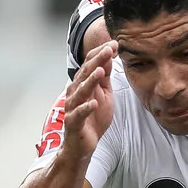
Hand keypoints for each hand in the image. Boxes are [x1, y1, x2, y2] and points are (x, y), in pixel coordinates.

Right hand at [62, 41, 115, 158]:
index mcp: (83, 84)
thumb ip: (105, 78)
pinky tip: (94, 104)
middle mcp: (75, 92)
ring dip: (90, 81)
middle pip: (86, 73)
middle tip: (110, 49)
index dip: (102, 54)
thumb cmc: (93, 118)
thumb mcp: (103, 94)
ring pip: (80, 91)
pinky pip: (79, 115)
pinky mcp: (73, 122)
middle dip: (98, 60)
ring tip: (101, 71)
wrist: (83, 144)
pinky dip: (86, 109)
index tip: (115, 43)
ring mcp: (73, 107)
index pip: (91, 64)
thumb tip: (110, 57)